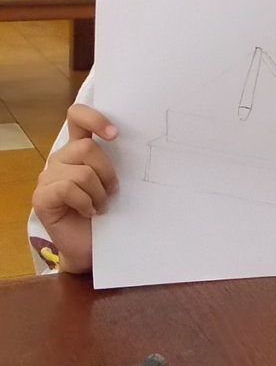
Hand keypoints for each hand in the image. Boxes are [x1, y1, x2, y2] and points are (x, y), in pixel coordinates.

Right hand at [32, 104, 118, 272]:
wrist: (93, 249)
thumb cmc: (109, 215)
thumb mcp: (116, 183)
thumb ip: (118, 162)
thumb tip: (143, 143)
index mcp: (78, 150)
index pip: (77, 116)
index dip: (94, 118)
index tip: (115, 134)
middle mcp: (61, 159)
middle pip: (86, 148)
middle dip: (107, 173)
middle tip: (113, 192)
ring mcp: (48, 177)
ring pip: (81, 172)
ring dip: (98, 193)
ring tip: (101, 207)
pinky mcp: (41, 197)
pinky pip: (67, 189)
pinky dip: (85, 203)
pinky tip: (89, 213)